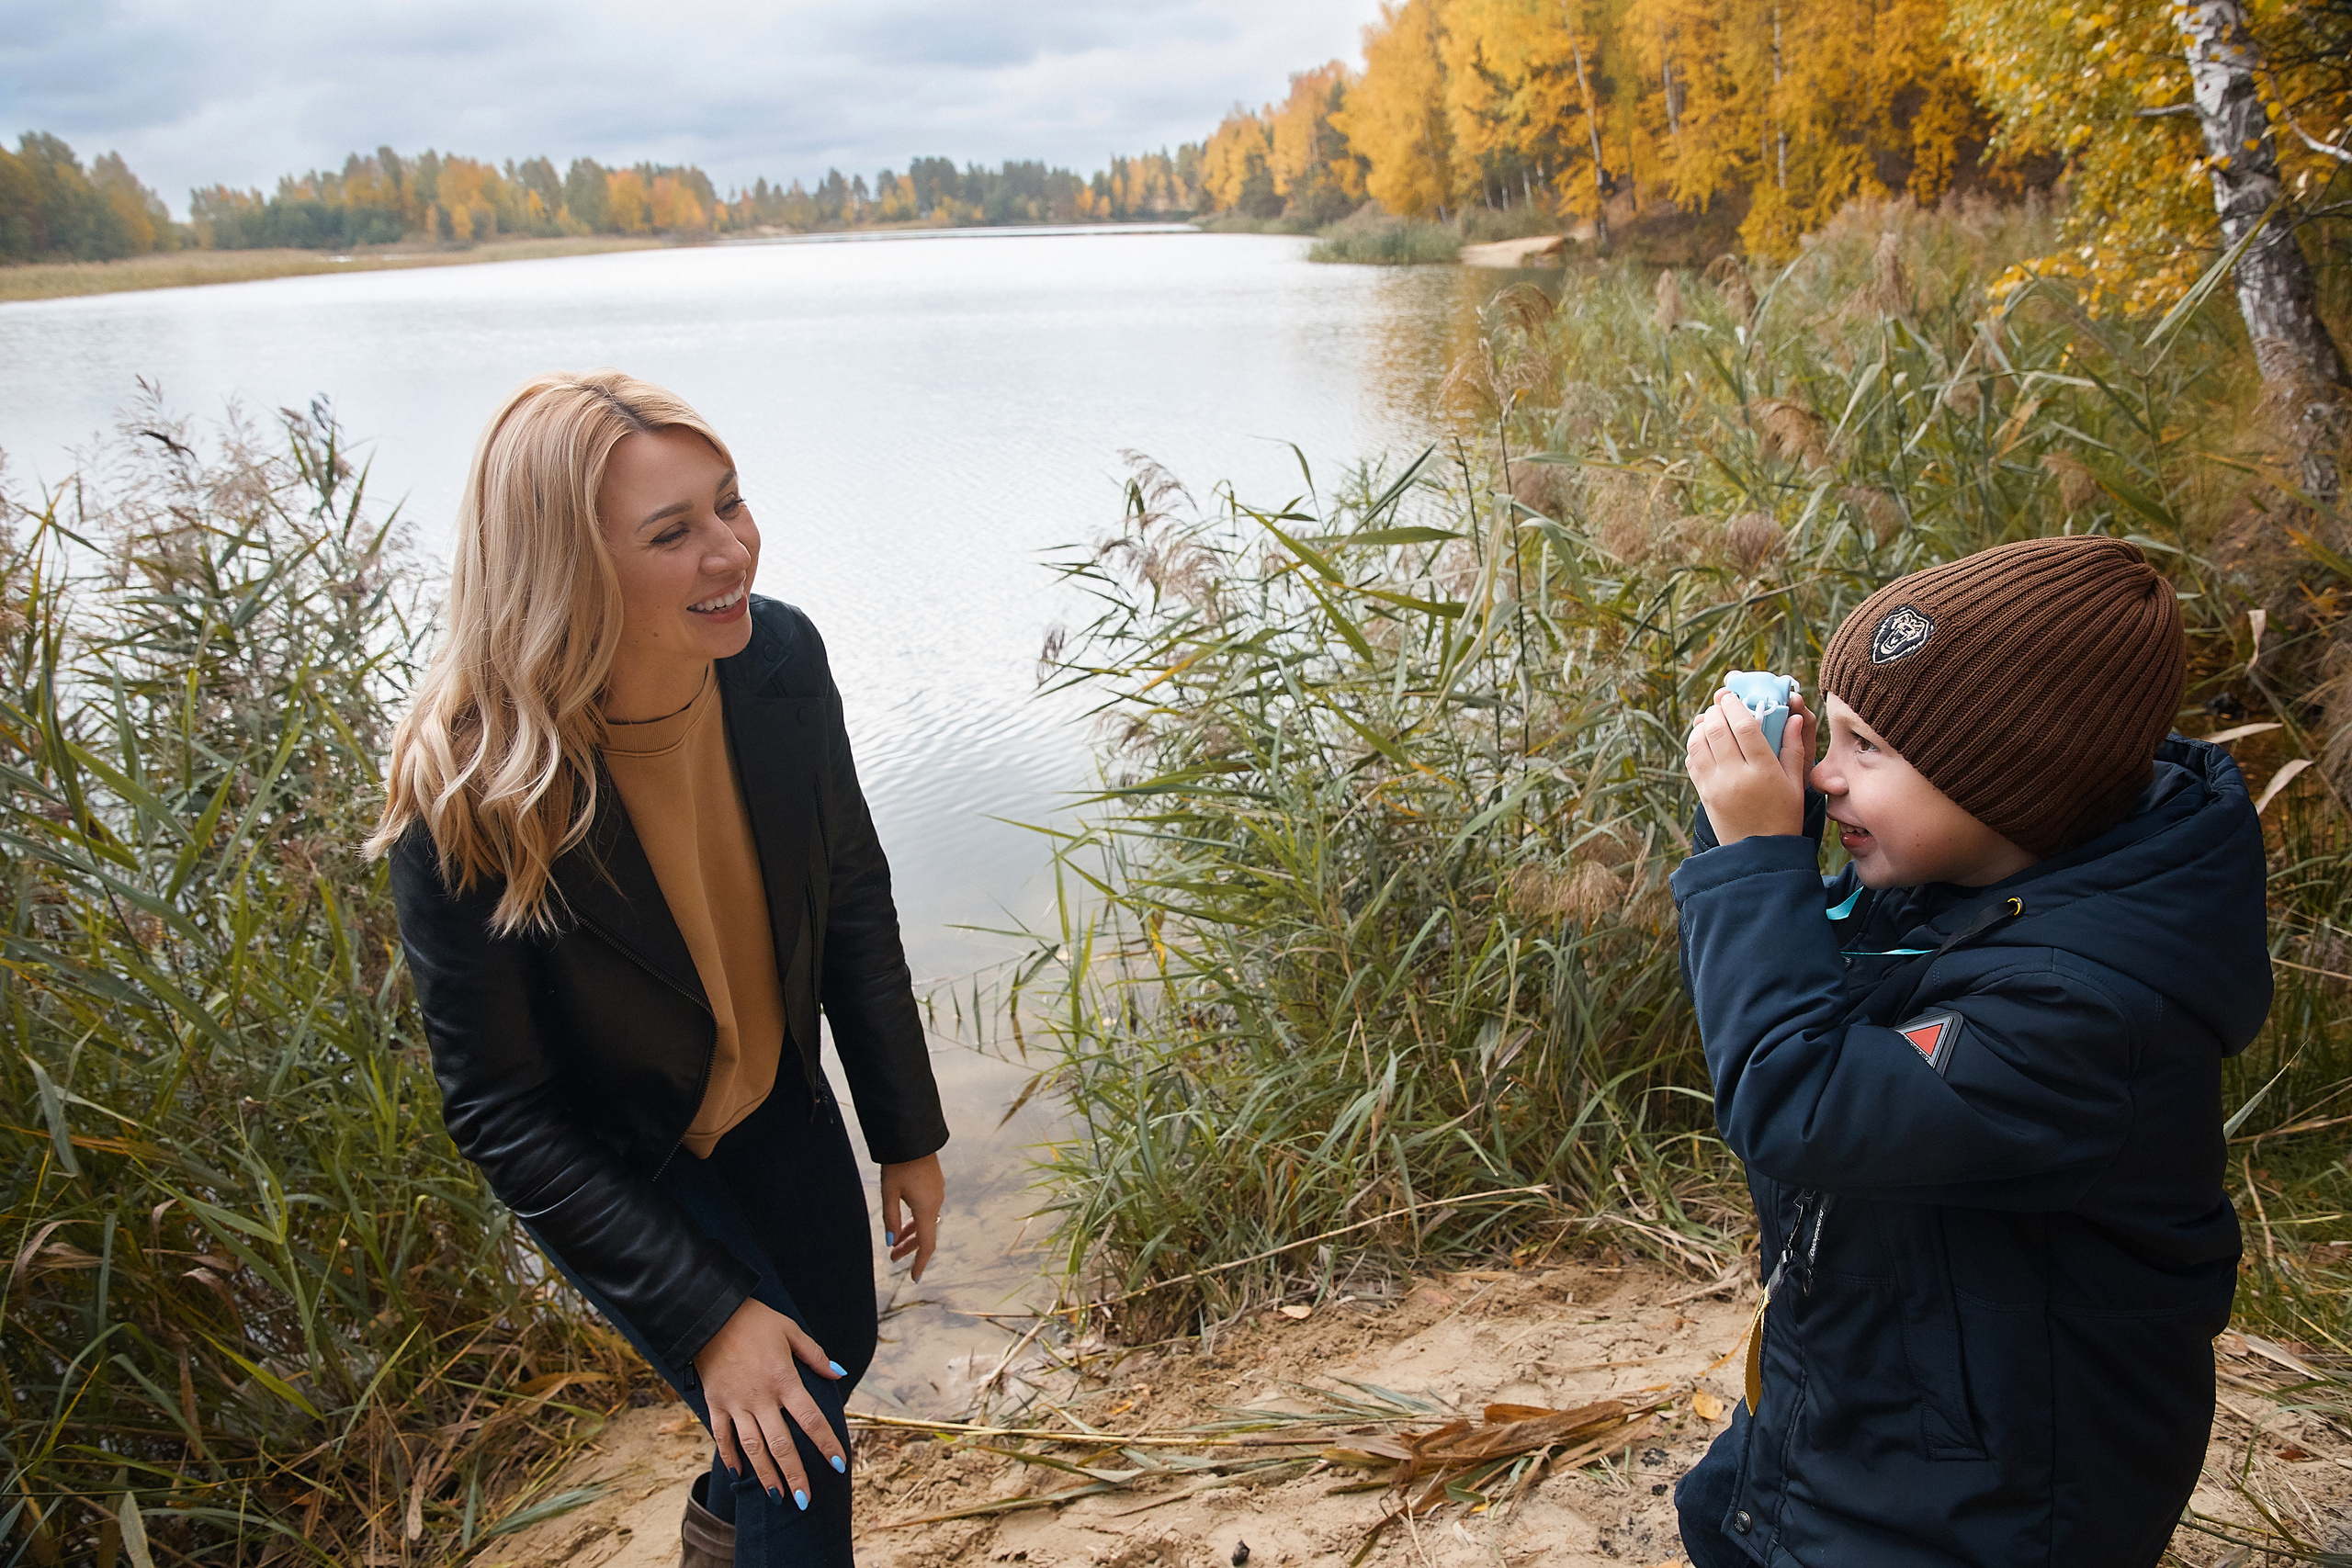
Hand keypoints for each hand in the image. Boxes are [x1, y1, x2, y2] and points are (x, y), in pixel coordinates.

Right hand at [692, 1297, 845, 1507]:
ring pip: (753, 1448)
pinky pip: (723, 1437)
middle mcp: (760, 1398)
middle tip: (805, 1500)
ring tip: (778, 1496)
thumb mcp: (790, 1331)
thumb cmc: (755, 1320)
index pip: (810, 1419)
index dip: (826, 1443)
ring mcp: (736, 1404)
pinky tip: (738, 1474)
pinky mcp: (715, 1404)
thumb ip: (815, 1356)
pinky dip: (730, 1457)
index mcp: (784, 1380)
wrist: (710, 1315)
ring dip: (766, 1475)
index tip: (838, 1464)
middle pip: (781, 1445)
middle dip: (795, 1475)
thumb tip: (839, 1374)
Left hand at [878, 1153, 943, 1280]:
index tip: (913, 1278)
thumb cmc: (898, 1164)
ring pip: (926, 1221)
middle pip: (926, 1234)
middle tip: (892, 1258)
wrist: (912, 1136)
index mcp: (927, 1208)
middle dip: (910, 1248)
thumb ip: (890, 1219)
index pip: (927, 1244)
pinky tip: (904, 1219)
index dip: (920, 1262)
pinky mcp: (934, 1184)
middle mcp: (936, 1202)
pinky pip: (927, 1209)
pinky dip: (916, 1220)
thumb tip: (891, 1242)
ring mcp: (937, 1193)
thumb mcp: (889, 1193)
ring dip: (911, 1233)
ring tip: (895, 1242)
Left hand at [1687, 686, 1812, 844]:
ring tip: (1710, 718)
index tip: (1731, 694)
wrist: (1759, 854)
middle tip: (1720, 701)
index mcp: (1763, 772)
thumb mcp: (1795, 784)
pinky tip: (1704, 740)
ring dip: (1701, 726)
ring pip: (1698, 744)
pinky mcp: (1703, 794)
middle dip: (1716, 710)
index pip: (1745, 727)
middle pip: (1718, 730)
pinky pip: (1692, 762)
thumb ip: (1793, 748)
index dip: (1735, 705)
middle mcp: (1736, 776)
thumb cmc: (1784, 816)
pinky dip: (1694, 745)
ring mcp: (1716, 786)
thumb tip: (1794, 717)